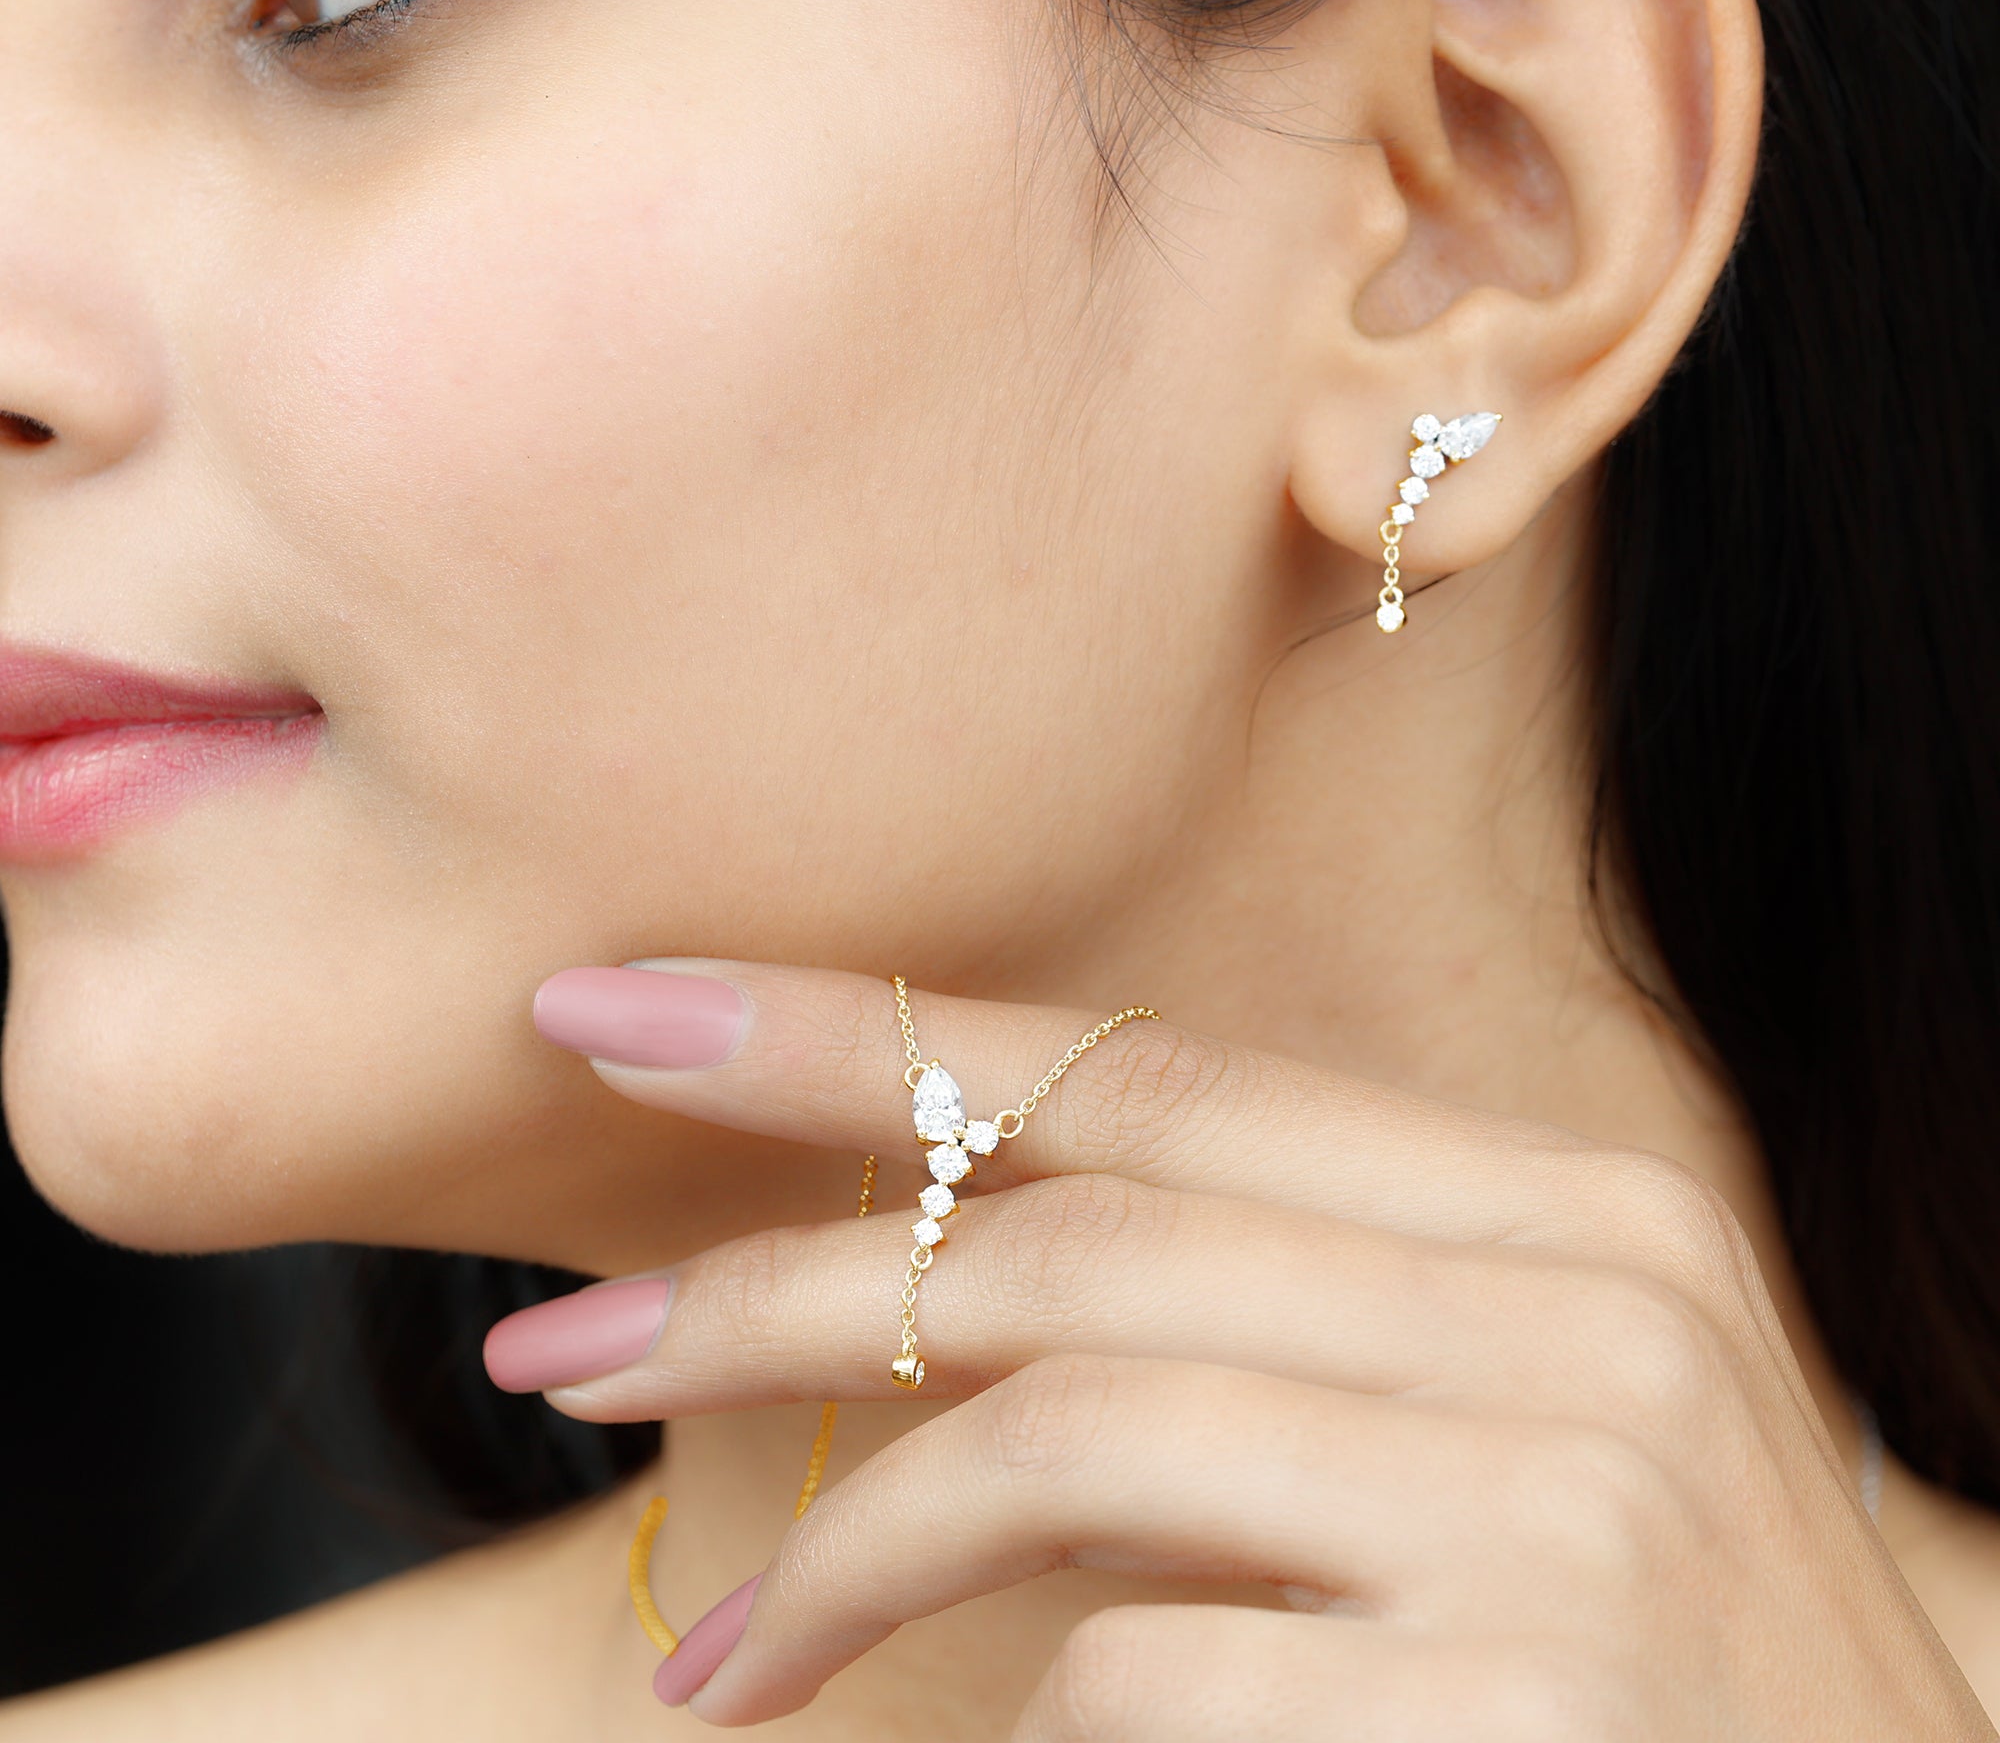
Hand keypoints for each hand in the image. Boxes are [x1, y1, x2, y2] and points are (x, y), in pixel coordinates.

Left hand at [506, 961, 1991, 1738]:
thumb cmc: (1646, 1687)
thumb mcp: (1487, 1449)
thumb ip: (1272, 1340)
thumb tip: (960, 1301)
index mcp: (1563, 1215)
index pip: (1145, 1071)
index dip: (864, 1033)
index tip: (628, 1020)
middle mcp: (1583, 1311)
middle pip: (1070, 1239)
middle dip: (780, 1280)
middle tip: (564, 1343)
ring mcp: (1571, 1502)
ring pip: (1070, 1434)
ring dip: (842, 1542)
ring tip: (719, 1649)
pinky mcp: (1530, 1701)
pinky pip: (1145, 1673)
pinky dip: (1018, 1720)